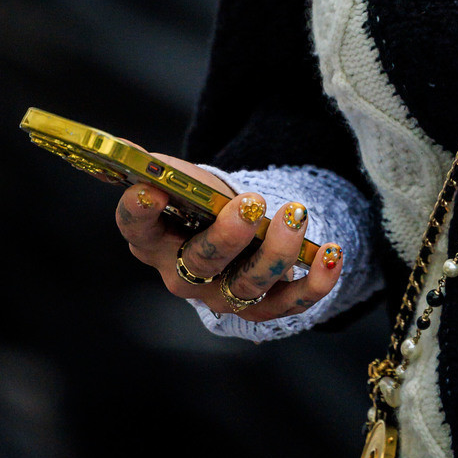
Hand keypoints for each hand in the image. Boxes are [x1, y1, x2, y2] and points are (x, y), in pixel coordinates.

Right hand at [116, 158, 344, 321]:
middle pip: (199, 263)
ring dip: (277, 252)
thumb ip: (160, 168)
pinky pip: (291, 303)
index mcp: (154, 241)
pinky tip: (332, 254)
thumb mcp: (181, 182)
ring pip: (248, 285)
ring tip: (295, 215)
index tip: (150, 189)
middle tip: (250, 204)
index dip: (139, 212)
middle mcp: (184, 276)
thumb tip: (126, 149)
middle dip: (226, 235)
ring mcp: (223, 296)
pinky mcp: (264, 308)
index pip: (137, 229)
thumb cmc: (200, 204)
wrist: (235, 234)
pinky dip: (315, 282)